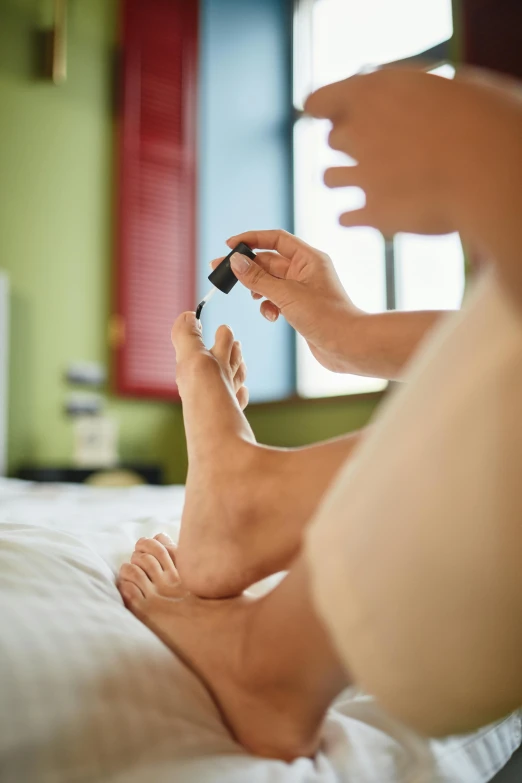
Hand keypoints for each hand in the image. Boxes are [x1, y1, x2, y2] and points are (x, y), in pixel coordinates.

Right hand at [210, 229, 363, 372]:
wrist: (348, 346)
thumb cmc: (326, 316)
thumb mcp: (286, 295)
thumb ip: (258, 278)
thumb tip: (236, 262)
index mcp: (308, 258)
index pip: (275, 239)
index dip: (252, 239)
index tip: (229, 245)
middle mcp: (306, 270)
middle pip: (269, 261)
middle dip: (247, 268)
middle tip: (222, 273)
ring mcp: (303, 290)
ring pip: (271, 283)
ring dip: (259, 291)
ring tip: (255, 299)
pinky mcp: (301, 308)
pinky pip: (277, 300)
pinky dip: (270, 307)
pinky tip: (272, 316)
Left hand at [305, 67, 521, 238]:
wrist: (486, 169)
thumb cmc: (480, 120)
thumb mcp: (444, 86)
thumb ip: (412, 96)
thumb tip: (410, 107)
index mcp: (371, 93)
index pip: (319, 101)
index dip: (327, 108)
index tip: (340, 114)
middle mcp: (357, 133)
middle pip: (334, 139)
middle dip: (351, 143)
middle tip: (379, 147)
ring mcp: (361, 176)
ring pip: (329, 178)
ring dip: (344, 179)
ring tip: (373, 181)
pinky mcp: (372, 213)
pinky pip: (346, 218)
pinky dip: (354, 217)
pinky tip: (375, 214)